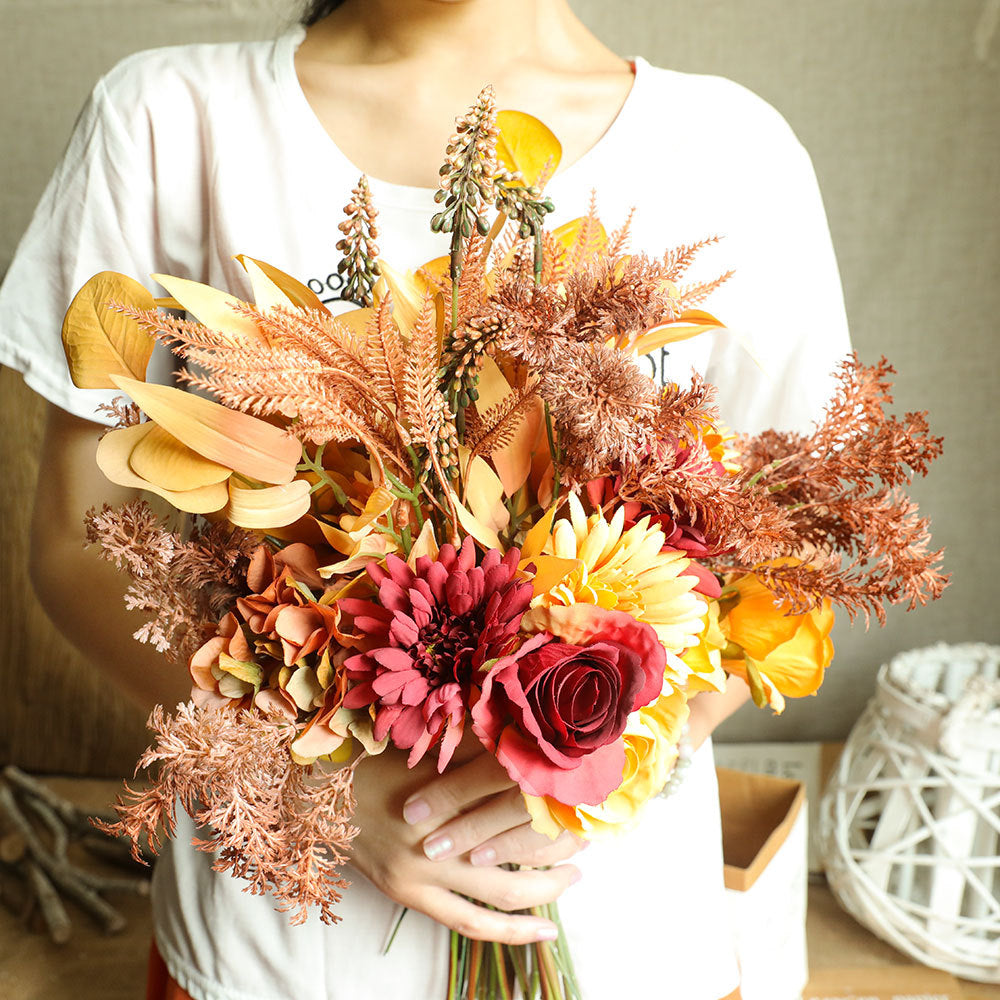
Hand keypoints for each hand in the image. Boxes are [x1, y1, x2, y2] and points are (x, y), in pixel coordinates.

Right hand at [348, 741, 581, 943]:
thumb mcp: (430, 746)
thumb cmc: (377, 759)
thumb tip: (530, 742)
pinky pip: (472, 924)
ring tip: (573, 878)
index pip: (517, 799)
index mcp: (446, 786)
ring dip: (547, 889)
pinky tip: (543, 931)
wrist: (318, 793)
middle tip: (586, 838)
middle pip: (520, 845)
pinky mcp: (410, 895)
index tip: (579, 797)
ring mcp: (423, 870)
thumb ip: (478, 748)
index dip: (553, 801)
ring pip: (504, 892)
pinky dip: (511, 932)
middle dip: (559, 845)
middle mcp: (439, 831)